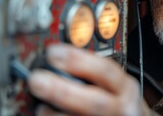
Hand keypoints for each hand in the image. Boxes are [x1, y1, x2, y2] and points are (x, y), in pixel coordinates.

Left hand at [28, 43, 150, 115]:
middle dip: (62, 90)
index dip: (78, 60)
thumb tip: (59, 59)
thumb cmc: (121, 105)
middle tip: (37, 80)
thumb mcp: (118, 86)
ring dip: (55, 114)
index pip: (105, 70)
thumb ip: (97, 75)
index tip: (54, 52)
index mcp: (125, 88)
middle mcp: (123, 108)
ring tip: (40, 107)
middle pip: (94, 101)